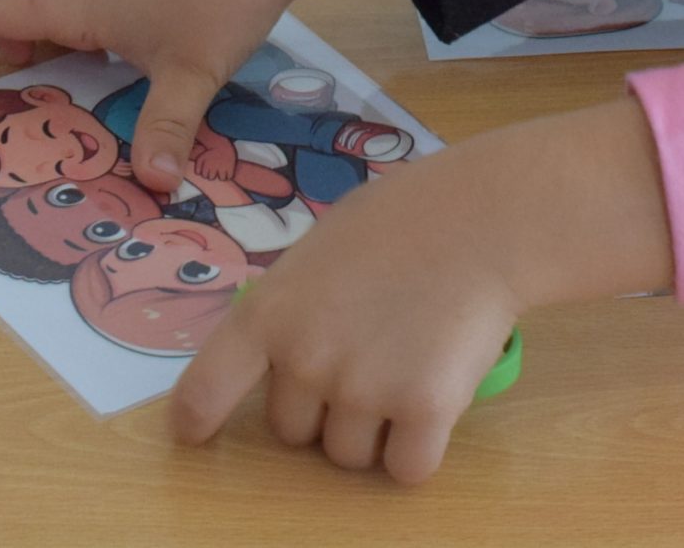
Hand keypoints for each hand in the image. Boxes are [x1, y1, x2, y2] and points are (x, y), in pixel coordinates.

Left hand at [170, 98, 675, 482]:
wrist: (487, 217)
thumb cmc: (405, 217)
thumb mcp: (320, 249)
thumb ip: (292, 305)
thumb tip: (281, 352)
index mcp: (269, 314)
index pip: (205, 392)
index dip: (197, 418)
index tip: (196, 432)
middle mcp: (306, 362)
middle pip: (295, 433)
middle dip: (326, 409)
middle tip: (371, 355)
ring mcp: (365, 390)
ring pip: (352, 455)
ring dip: (377, 430)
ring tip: (412, 364)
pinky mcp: (425, 409)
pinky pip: (407, 467)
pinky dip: (421, 448)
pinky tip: (440, 396)